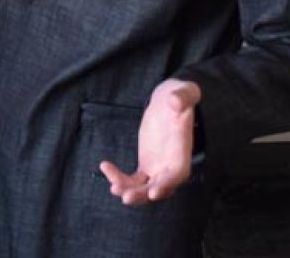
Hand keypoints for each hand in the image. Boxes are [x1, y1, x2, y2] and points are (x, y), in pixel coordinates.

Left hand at [98, 79, 200, 205]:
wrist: (170, 101)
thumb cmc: (180, 96)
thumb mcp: (185, 92)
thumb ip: (183, 97)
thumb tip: (176, 102)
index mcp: (182, 152)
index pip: (178, 174)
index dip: (167, 185)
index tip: (153, 193)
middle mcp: (171, 166)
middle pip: (159, 188)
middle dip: (143, 195)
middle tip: (125, 197)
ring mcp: (158, 169)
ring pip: (143, 189)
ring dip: (129, 191)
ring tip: (113, 187)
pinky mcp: (145, 166)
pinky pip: (132, 180)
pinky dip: (119, 178)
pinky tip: (105, 166)